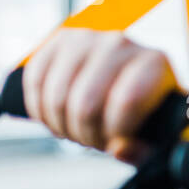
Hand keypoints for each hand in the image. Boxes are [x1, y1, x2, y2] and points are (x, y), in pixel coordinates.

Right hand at [21, 29, 176, 165]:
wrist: (129, 82)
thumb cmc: (144, 113)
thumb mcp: (154, 138)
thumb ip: (143, 151)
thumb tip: (118, 149)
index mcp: (152, 63)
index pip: (125, 101)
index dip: (113, 133)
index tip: (115, 143)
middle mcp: (119, 44)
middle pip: (85, 104)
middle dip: (85, 135)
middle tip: (94, 140)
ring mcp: (86, 37)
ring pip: (56, 97)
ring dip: (61, 126)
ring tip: (77, 131)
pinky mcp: (59, 40)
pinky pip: (34, 80)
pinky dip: (40, 110)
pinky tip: (55, 118)